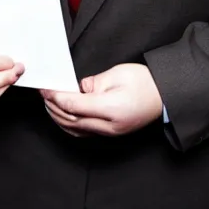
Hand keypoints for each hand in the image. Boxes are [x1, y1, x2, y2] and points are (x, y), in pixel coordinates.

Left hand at [42, 63, 162, 137]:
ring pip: (76, 130)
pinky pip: (84, 133)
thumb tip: (77, 88)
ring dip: (59, 117)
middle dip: (54, 107)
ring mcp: (110, 133)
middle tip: (44, 94)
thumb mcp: (117, 74)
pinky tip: (63, 115)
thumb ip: (93, 83)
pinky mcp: (111, 134)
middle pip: (72, 120)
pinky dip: (69, 125)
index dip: (57, 97)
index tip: (46, 89)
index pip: (74, 105)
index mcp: (111, 109)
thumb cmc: (144, 82)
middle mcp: (109, 126)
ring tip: (49, 103)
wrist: (164, 96)